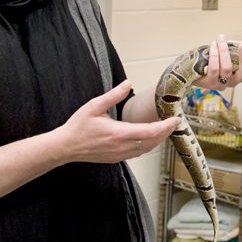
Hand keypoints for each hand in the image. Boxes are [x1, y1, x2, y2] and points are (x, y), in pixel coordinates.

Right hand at [58, 80, 180, 162]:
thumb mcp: (94, 106)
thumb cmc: (78, 126)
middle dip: (166, 132)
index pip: (150, 131)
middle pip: (152, 141)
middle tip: (175, 123)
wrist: (65, 147)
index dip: (165, 126)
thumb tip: (128, 83)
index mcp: (119, 133)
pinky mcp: (117, 158)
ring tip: (166, 129)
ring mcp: (120, 155)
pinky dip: (148, 145)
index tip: (176, 120)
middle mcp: (122, 146)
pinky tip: (150, 138)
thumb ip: (113, 95)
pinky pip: (138, 153)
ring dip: (158, 139)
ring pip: (146, 149)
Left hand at [193, 35, 241, 90]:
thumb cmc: (212, 58)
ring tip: (219, 41)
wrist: (190, 65)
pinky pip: (214, 69)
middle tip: (241, 45)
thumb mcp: (230, 50)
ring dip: (223, 52)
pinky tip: (212, 47)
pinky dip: (213, 55)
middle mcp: (233, 81)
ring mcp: (222, 84)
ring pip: (227, 69)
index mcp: (240, 74)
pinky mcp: (209, 83)